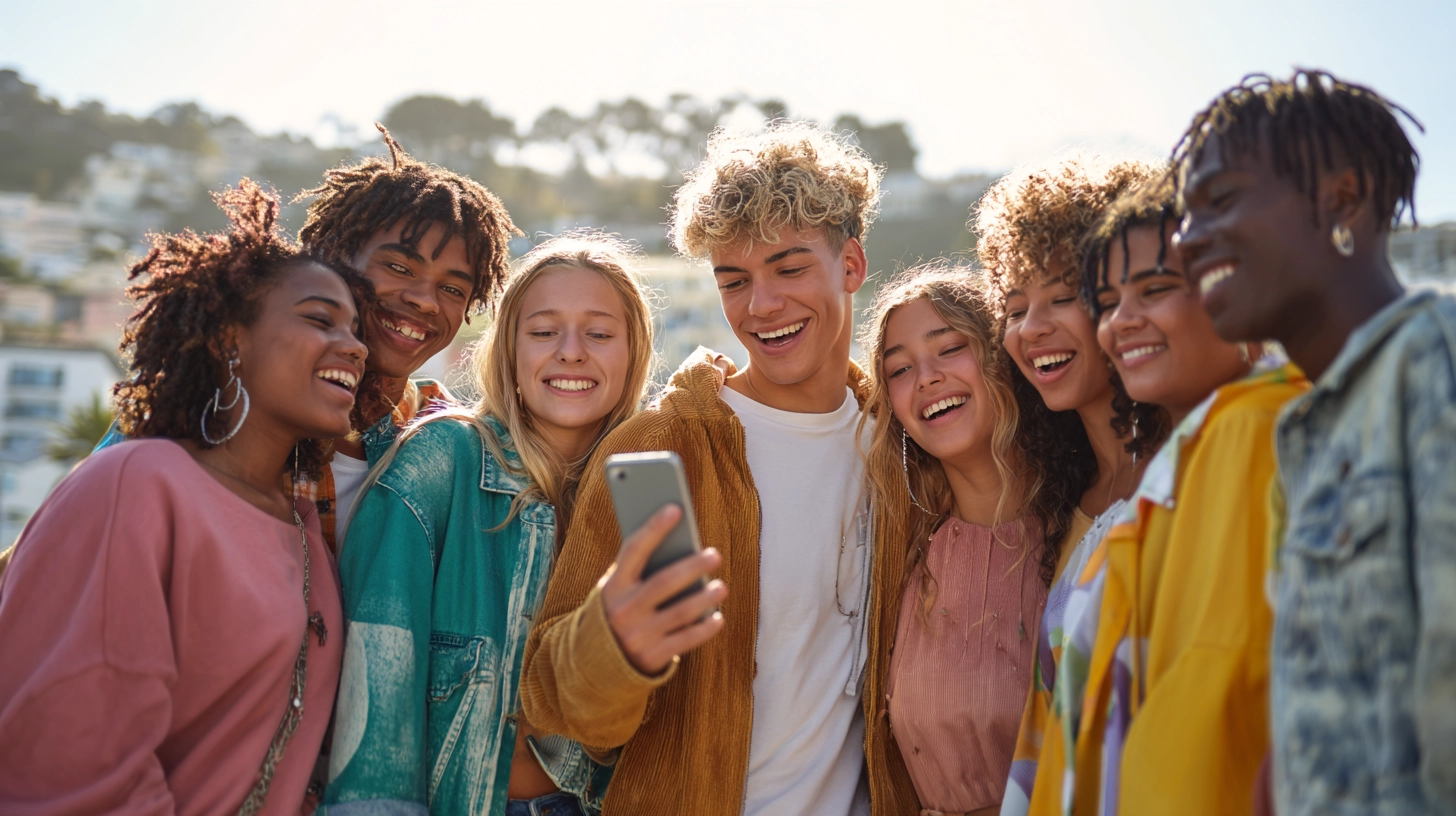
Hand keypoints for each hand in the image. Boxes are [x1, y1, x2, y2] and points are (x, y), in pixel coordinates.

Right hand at [600, 505, 726, 675]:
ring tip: (721, 587)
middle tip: (715, 555)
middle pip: (663, 583)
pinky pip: (685, 640)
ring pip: (679, 613)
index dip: (654, 528)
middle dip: (692, 567)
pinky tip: (717, 617)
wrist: (597, 662)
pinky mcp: (652, 658)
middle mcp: (623, 610)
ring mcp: (638, 636)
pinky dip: (704, 628)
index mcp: (613, 586)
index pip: (633, 551)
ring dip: (704, 599)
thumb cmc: (620, 610)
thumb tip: (683, 545)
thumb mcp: (619, 590)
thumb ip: (642, 571)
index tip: (675, 509)